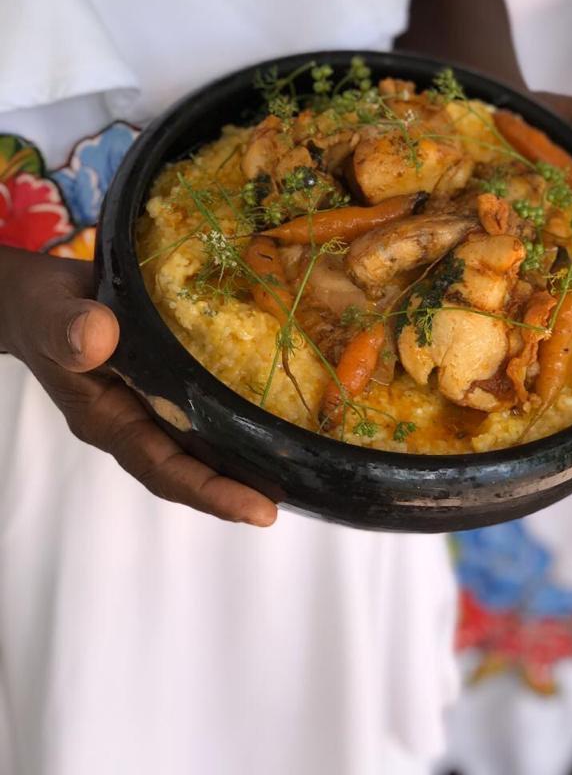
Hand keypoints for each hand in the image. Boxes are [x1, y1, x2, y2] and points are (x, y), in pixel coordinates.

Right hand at [0, 248, 276, 525]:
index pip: (163, 467)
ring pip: (201, 445)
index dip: (210, 491)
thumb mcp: (48, 313)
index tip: (256, 509)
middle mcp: (134, 422)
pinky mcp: (168, 382)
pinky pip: (206, 410)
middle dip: (235, 490)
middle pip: (189, 468)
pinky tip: (273, 417)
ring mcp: (152, 406)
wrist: (43, 297)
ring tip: (294, 474)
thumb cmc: (41, 308)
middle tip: (286, 504)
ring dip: (243, 461)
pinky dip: (238, 419)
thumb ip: (69, 328)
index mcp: (107, 419)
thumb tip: (99, 337)